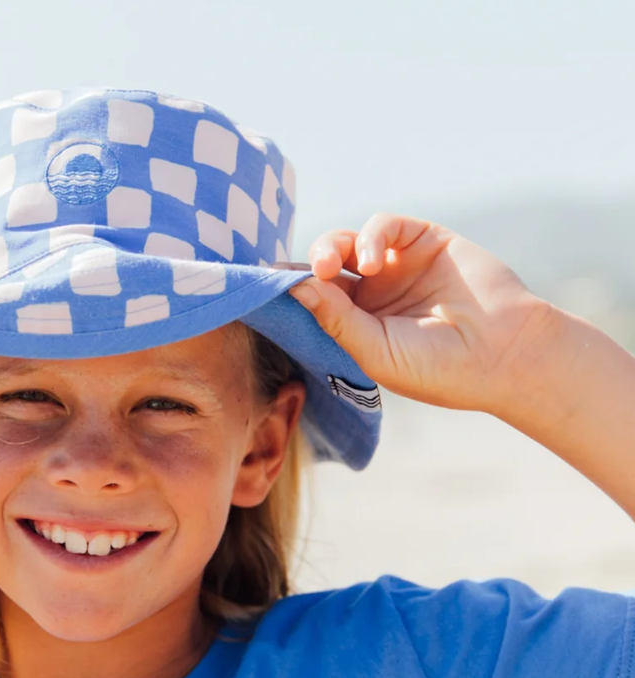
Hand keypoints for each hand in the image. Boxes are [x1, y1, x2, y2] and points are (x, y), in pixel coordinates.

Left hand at [289, 213, 562, 413]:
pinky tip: (374, 260)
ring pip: (347, 241)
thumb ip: (334, 319)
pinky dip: (372, 236)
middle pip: (321, 268)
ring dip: (331, 247)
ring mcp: (395, 266)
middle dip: (305, 266)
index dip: (285, 291)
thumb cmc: (436, 368)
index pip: (310, 301)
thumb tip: (293, 287)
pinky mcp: (423, 240)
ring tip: (333, 265)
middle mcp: (370, 294)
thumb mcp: (374, 350)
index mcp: (353, 325)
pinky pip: (385, 226)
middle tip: (307, 275)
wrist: (503, 353)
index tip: (257, 287)